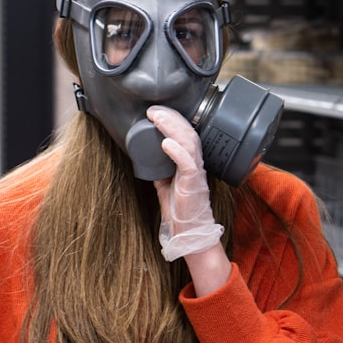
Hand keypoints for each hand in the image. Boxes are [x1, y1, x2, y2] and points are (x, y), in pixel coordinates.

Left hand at [148, 105, 223, 261]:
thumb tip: (146, 159)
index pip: (186, 133)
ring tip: (157, 118)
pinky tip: (166, 142)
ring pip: (188, 142)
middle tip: (153, 109)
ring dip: (172, 128)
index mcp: (191, 162)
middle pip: (188, 132)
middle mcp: (196, 164)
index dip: (173, 119)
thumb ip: (161, 170)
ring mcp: (196, 172)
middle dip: (171, 118)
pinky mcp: (193, 183)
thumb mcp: (166, 185)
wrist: (190, 232)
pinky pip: (187, 163)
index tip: (157, 111)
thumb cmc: (181, 210)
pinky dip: (177, 151)